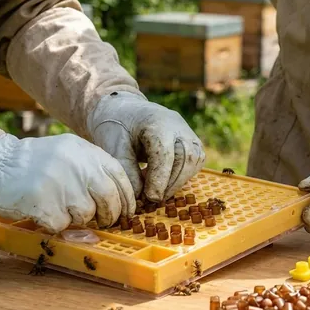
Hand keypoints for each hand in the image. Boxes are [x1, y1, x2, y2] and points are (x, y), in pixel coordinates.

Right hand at [0, 133, 134, 232]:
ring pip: (87, 214)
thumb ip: (91, 171)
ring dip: (77, 220)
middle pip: (110, 198)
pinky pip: (62, 225)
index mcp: (85, 151)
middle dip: (109, 215)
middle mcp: (77, 164)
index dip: (127, 198)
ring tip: (60, 209)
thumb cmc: (31, 164)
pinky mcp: (45, 203)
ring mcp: (61, 183)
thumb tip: (118, 202)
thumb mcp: (66, 154)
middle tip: (100, 220)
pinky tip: (43, 212)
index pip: (120, 176)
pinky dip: (55, 226)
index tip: (126, 211)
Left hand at [88, 92, 205, 201]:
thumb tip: (141, 196)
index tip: (149, 197)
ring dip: (177, 182)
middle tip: (152, 199)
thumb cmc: (117, 128)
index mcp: (156, 123)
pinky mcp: (193, 142)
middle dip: (170, 183)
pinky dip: (182, 177)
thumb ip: (127, 171)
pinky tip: (163, 182)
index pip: (164, 154)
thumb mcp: (114, 148)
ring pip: (194, 162)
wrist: (126, 110)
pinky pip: (195, 163)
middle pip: (185, 158)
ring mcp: (188, 133)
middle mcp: (178, 125)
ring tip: (156, 191)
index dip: (159, 179)